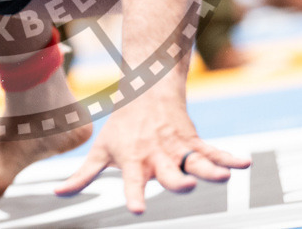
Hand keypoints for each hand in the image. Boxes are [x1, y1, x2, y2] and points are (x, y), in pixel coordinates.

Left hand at [54, 86, 249, 213]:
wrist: (146, 92)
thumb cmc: (121, 128)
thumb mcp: (99, 151)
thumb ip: (81, 176)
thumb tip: (57, 194)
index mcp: (134, 161)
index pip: (132, 181)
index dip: (134, 195)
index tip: (138, 209)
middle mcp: (158, 156)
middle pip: (170, 172)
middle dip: (178, 180)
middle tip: (186, 185)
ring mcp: (178, 148)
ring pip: (195, 161)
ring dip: (210, 169)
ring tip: (223, 177)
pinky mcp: (194, 143)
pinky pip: (214, 151)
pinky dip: (229, 157)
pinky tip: (244, 164)